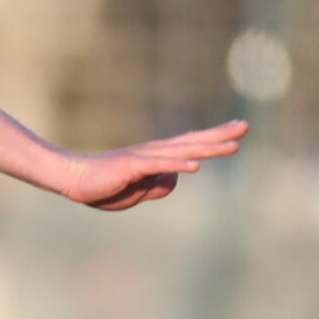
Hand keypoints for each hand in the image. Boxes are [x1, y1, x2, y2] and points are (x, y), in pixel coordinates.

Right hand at [63, 120, 247, 210]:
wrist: (74, 180)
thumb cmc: (103, 186)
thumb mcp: (138, 193)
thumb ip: (158, 187)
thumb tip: (177, 179)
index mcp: (156, 158)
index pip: (190, 145)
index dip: (214, 139)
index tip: (236, 132)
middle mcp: (154, 152)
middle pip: (193, 142)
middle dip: (220, 135)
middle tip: (245, 126)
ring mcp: (144, 157)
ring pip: (183, 152)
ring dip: (208, 149)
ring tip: (233, 145)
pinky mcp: (132, 166)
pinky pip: (159, 166)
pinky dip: (178, 165)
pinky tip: (195, 167)